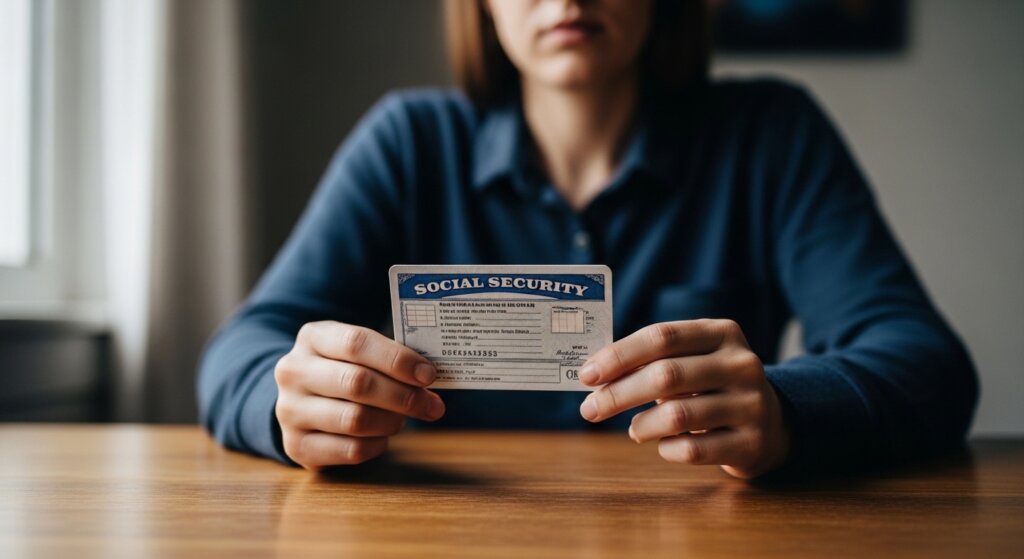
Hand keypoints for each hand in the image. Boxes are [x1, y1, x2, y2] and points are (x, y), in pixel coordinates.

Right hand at [274, 321, 444, 468]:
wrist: (300, 400)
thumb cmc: (342, 370)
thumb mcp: (357, 352)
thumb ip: (388, 357)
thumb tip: (428, 376)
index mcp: (313, 337)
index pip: (356, 343)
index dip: (397, 360)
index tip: (428, 374)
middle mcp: (294, 372)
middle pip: (357, 383)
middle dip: (404, 396)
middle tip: (433, 405)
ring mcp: (290, 410)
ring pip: (355, 419)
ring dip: (391, 421)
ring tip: (402, 419)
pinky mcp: (297, 446)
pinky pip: (351, 450)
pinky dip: (377, 444)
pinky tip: (382, 436)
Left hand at [578, 319, 789, 478]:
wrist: (773, 423)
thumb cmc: (713, 386)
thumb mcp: (693, 360)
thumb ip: (652, 359)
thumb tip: (595, 375)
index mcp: (722, 333)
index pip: (661, 337)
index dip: (618, 356)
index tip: (587, 375)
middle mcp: (741, 364)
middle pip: (666, 375)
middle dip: (618, 394)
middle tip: (589, 409)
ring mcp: (751, 404)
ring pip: (678, 416)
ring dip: (642, 426)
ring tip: (633, 430)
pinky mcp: (752, 443)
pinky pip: (693, 450)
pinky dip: (667, 449)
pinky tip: (663, 446)